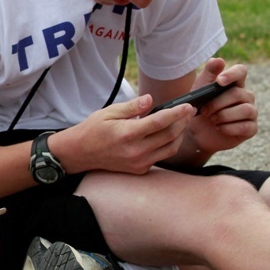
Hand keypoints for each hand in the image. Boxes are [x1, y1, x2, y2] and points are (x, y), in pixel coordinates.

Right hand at [59, 95, 195, 174]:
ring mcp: (139, 162)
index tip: (188, 106)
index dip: (177, 113)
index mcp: (128, 133)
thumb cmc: (94, 129)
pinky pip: (161, 157)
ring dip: (180, 135)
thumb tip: (150, 99)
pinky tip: (168, 135)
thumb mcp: (109, 112)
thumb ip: (132, 107)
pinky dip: (168, 145)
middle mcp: (136, 150)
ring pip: (170, 149)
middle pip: (170, 135)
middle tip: (189, 112)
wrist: (81, 153)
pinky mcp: (140, 170)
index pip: (160, 121)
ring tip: (182, 123)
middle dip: (183, 122)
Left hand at [186, 58, 257, 154]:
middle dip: (218, 103)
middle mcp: (246, 96)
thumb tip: (218, 60)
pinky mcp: (251, 128)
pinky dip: (229, 128)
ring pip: (246, 109)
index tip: (219, 82)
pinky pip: (246, 126)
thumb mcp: (200, 88)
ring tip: (212, 119)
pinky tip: (219, 128)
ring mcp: (251, 112)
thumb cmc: (200, 106)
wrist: (197, 132)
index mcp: (235, 83)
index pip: (241, 71)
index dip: (232, 74)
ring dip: (224, 115)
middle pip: (238, 94)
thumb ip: (209, 73)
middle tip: (204, 111)